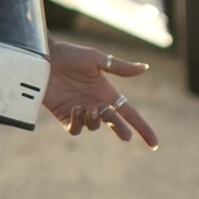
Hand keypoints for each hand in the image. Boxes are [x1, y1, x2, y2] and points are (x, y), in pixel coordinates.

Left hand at [41, 43, 157, 144]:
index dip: (142, 127)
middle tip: (125, 135)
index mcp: (106, 92)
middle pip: (114, 123)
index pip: (129, 113)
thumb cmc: (70, 55)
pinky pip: (74, 129)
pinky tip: (75, 109)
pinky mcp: (63, 115)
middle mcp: (95, 103)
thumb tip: (145, 67)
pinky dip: (77, 122)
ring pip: (93, 126)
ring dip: (94, 120)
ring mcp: (80, 110)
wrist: (44, 58)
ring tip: (89, 107)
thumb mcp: (97, 59)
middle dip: (121, 130)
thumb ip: (120, 67)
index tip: (154, 143)